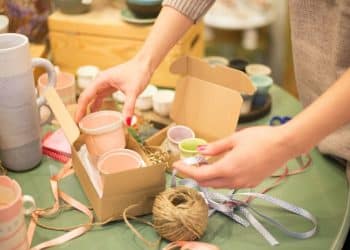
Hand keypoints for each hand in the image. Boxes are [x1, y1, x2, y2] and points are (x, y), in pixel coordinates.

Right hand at [75, 57, 150, 122]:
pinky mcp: (110, 86)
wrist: (145, 64)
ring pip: (92, 97)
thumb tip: (127, 122)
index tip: (77, 120)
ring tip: (86, 121)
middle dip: (82, 110)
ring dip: (88, 108)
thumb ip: (129, 107)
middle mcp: (100, 81)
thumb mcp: (133, 91)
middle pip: (86, 97)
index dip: (80, 109)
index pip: (85, 96)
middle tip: (79, 124)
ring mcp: (105, 83)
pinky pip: (100, 97)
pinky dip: (97, 105)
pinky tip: (97, 114)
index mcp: (101, 80)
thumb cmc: (138, 73)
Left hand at [173, 125, 302, 188]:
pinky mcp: (251, 183)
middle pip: (208, 183)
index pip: (201, 175)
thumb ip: (216, 147)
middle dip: (195, 175)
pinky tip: (219, 167)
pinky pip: (229, 184)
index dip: (186, 171)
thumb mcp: (235, 139)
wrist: (285, 145)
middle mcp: (235, 180)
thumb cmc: (260, 138)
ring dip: (207, 178)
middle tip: (188, 164)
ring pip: (218, 185)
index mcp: (229, 168)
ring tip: (201, 164)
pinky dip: (219, 178)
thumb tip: (200, 151)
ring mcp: (244, 183)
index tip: (176, 166)